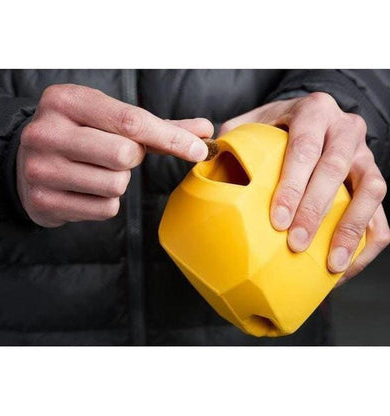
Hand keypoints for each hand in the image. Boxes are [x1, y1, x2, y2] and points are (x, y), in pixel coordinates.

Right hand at [17, 84, 212, 227]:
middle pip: (126, 154)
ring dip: (118, 181)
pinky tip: (86, 190)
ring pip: (117, 184)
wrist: (26, 161)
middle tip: (115, 154)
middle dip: (132, 158)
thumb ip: (157, 126)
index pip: (131, 121)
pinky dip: (106, 202)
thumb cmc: (80, 136)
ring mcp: (40, 169)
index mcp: (65, 100)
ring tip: (95, 171)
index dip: (172, 137)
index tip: (199, 148)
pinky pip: (105, 209)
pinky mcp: (43, 201)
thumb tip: (204, 130)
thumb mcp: (108, 119)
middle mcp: (47, 132)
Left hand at [219, 92, 389, 283]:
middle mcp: (345, 128)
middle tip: (295, 245)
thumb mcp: (255, 121)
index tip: (277, 221)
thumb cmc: (279, 125)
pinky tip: (345, 266)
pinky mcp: (374, 179)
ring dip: (349, 231)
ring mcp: (365, 154)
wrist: (313, 116)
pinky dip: (366, 243)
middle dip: (315, 212)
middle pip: (335, 170)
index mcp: (313, 111)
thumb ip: (236, 138)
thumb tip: (208, 162)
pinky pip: (382, 214)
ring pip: (371, 191)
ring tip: (329, 265)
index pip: (304, 148)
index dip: (292, 186)